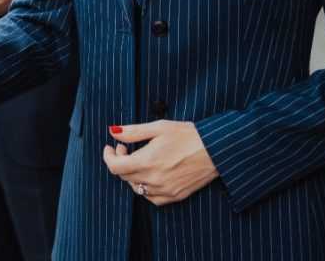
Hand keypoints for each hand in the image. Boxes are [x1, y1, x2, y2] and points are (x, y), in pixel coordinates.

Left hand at [102, 121, 218, 205]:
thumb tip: (113, 132)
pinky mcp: (175, 196)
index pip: (115, 167)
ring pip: (136, 188)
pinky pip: (151, 197)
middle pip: (124, 176)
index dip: (108, 156)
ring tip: (139, 159)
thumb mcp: (159, 127)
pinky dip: (145, 187)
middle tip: (126, 148)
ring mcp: (165, 190)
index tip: (111, 147)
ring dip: (132, 174)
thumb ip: (133, 131)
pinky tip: (151, 174)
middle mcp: (154, 180)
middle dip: (120, 161)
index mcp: (147, 161)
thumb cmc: (188, 135)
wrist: (216, 150)